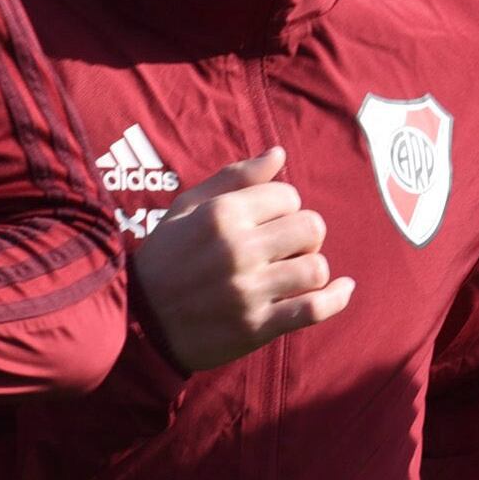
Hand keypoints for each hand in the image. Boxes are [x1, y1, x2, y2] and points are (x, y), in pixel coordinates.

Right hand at [131, 147, 355, 371]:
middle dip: (303, 236)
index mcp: (220, 215)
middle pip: (312, 228)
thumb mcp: (186, 209)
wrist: (136, 322)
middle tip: (283, 248)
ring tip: (290, 273)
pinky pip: (315, 308)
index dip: (282, 208)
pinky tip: (342, 289)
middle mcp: (237, 249)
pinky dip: (337, 298)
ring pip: (316, 267)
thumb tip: (279, 154)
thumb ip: (234, 178)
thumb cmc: (164, 259)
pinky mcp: (257, 326)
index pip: (288, 196)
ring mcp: (248, 290)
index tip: (265, 223)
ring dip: (310, 268)